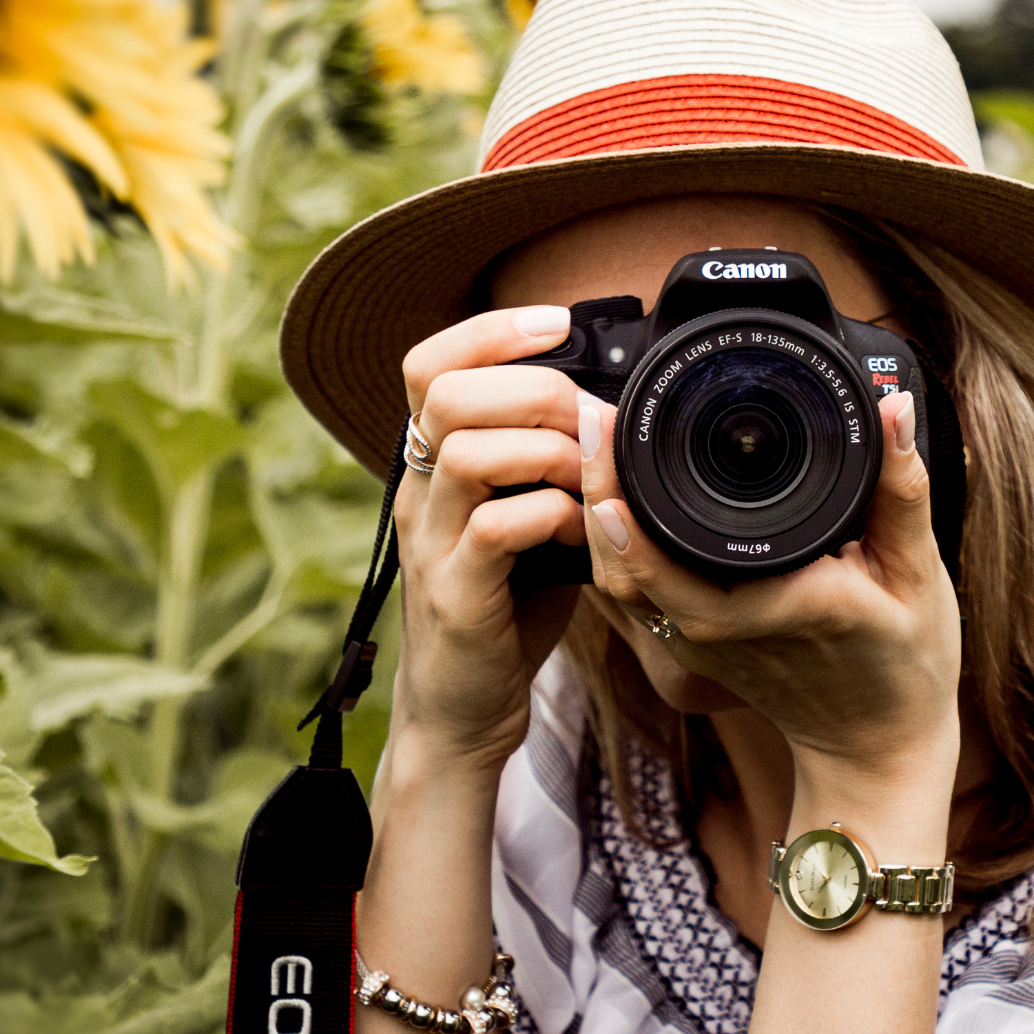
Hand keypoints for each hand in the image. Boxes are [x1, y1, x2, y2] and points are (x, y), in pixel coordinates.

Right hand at [390, 304, 590, 771]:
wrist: (462, 711)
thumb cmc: (505, 608)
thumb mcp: (526, 519)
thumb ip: (551, 467)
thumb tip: (615, 414)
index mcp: (431, 466)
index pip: (428, 364)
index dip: (490, 330)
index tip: (557, 322)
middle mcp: (417, 494)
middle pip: (446, 393)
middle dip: (533, 388)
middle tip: (588, 419)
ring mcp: (429, 544)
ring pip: (467, 451)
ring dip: (547, 451)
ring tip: (588, 478)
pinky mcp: (455, 596)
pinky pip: (496, 528)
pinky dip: (552, 516)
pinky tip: (580, 533)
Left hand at [581, 391, 961, 795]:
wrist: (876, 745)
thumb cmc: (906, 664)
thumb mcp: (919, 574)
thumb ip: (902, 489)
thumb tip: (892, 408)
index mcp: (779, 608)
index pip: (676, 567)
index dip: (628, 511)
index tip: (611, 436)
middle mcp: (724, 632)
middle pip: (625, 567)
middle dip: (597, 488)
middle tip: (592, 416)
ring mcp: (700, 645)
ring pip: (619, 583)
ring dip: (596, 514)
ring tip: (596, 440)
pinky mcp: (692, 647)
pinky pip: (635, 595)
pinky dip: (614, 544)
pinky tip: (614, 493)